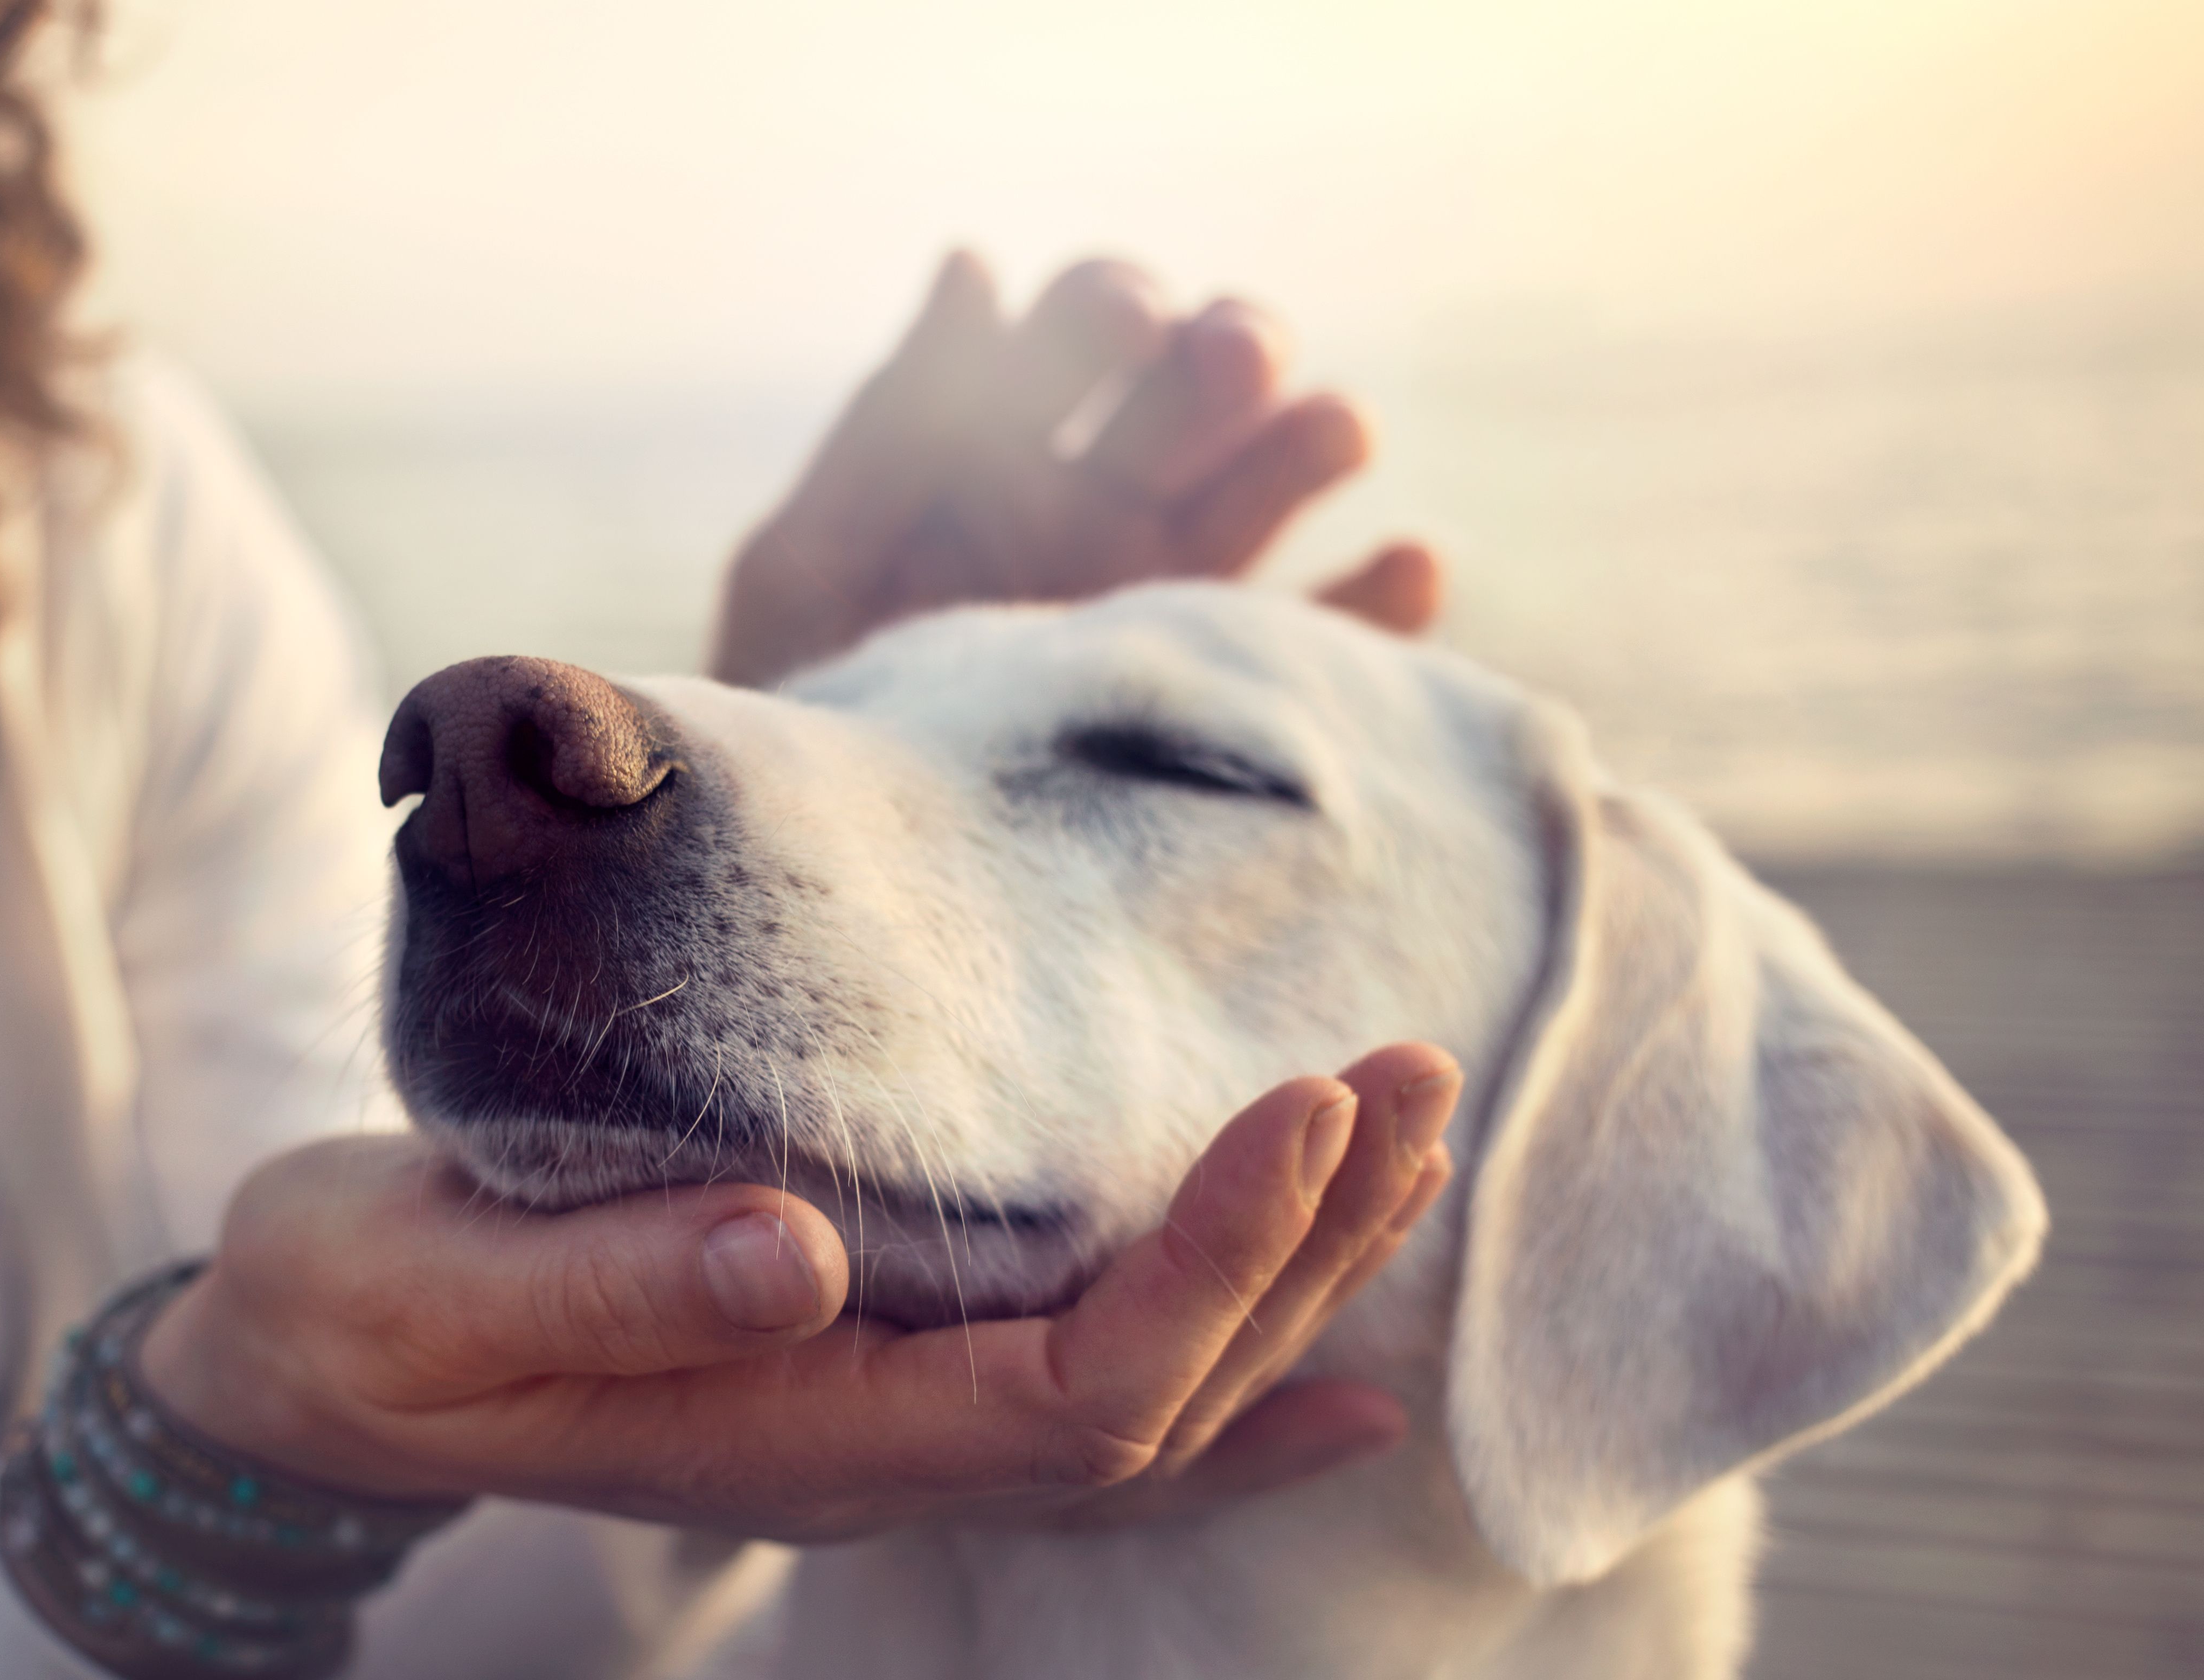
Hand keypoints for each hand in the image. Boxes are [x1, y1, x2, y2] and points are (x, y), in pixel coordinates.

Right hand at [135, 1045, 1457, 1543]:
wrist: (309, 1369)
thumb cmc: (358, 1317)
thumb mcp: (430, 1291)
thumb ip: (608, 1286)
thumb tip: (793, 1248)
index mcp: (790, 1441)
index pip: (1072, 1392)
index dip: (1210, 1266)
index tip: (1304, 1107)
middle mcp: (870, 1459)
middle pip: (1158, 1402)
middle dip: (1302, 1249)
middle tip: (1410, 1077)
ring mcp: (879, 1431)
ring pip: (1149, 1402)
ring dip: (1291, 1282)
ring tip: (1406, 1144)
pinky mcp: (867, 1371)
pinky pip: (1090, 1409)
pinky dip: (1227, 1382)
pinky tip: (1336, 1368)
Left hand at [712, 252, 1441, 688]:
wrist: (844, 890)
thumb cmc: (801, 723)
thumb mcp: (808, 574)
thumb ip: (887, 432)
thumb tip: (973, 262)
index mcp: (1005, 454)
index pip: (1086, 333)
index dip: (1110, 309)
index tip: (1123, 320)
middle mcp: (1108, 509)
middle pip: (1199, 392)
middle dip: (1225, 354)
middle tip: (1231, 359)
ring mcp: (1179, 602)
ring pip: (1275, 488)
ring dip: (1312, 440)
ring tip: (1334, 429)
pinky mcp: (1235, 703)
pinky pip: (1335, 645)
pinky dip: (1383, 602)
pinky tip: (1406, 565)